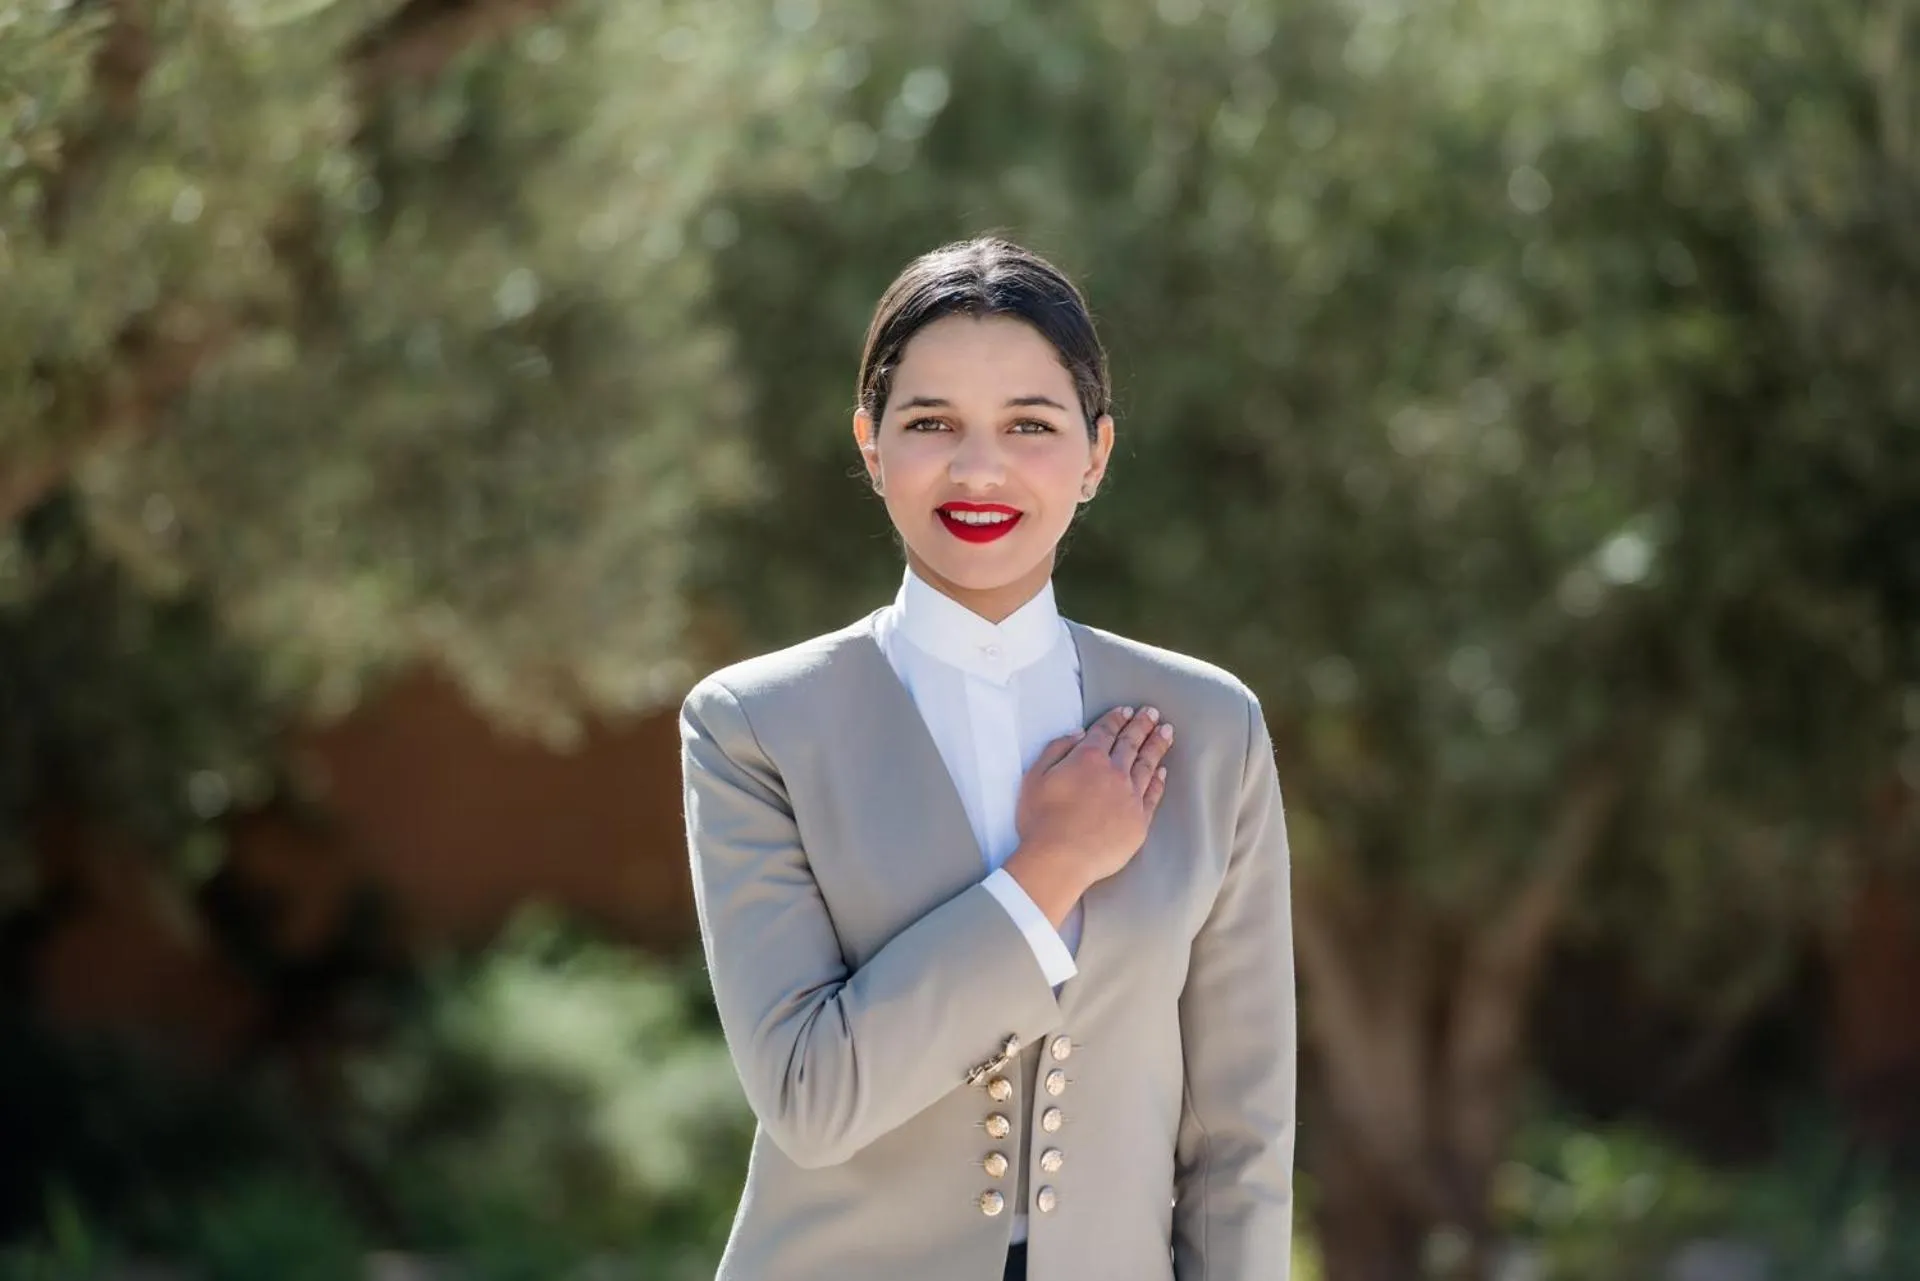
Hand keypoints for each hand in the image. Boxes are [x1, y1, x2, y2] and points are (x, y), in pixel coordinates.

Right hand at [1004, 705, 1173, 924]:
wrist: (1060, 859)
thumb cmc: (1040, 820)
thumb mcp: (1034, 777)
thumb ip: (1056, 750)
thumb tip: (1078, 734)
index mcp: (1088, 758)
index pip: (1106, 731)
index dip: (1116, 719)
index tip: (1126, 710)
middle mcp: (1114, 772)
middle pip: (1131, 742)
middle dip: (1142, 725)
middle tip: (1153, 713)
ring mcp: (1130, 796)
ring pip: (1147, 764)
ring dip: (1157, 746)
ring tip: (1166, 732)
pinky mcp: (1139, 821)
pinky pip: (1152, 795)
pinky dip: (1158, 780)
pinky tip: (1162, 771)